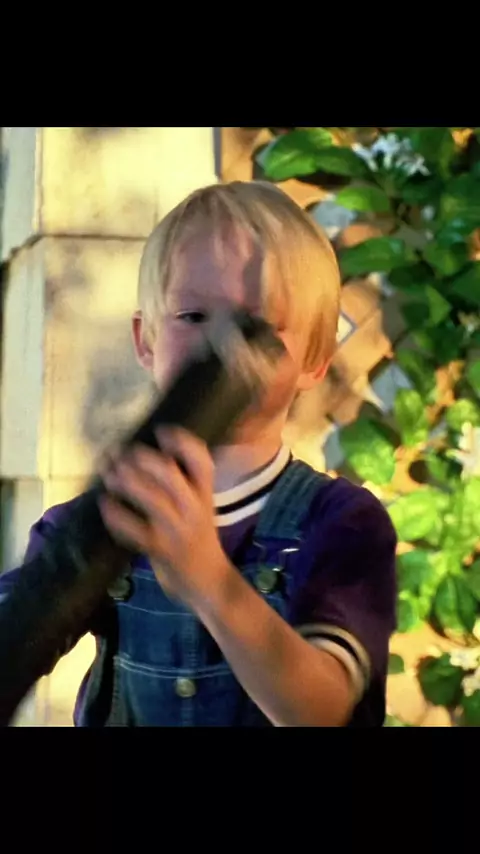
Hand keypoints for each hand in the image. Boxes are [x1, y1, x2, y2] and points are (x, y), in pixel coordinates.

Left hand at [98, 428, 230, 606]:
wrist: (208, 582)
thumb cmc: (198, 539)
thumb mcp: (200, 508)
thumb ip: (184, 484)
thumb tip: (149, 456)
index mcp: (206, 495)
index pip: (202, 461)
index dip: (183, 442)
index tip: (161, 430)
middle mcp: (194, 509)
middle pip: (170, 474)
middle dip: (141, 459)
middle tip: (120, 452)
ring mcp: (177, 530)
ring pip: (152, 499)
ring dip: (126, 482)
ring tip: (109, 473)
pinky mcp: (161, 550)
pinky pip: (135, 530)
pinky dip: (117, 516)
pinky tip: (105, 504)